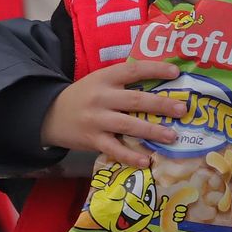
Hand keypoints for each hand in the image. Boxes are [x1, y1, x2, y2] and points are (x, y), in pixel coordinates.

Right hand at [41, 58, 185, 166]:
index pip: (133, 70)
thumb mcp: (100, 82)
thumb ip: (124, 83)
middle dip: (161, 105)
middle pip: (136, 100)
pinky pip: (114, 149)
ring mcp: (97, 120)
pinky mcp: (92, 139)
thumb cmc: (84, 96)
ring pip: (128, 125)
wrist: (49, 113)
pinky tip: (146, 161)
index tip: (176, 73)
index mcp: (105, 78)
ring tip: (173, 136)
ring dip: (152, 131)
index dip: (155, 70)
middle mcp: (102, 97)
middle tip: (182, 109)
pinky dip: (130, 156)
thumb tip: (162, 84)